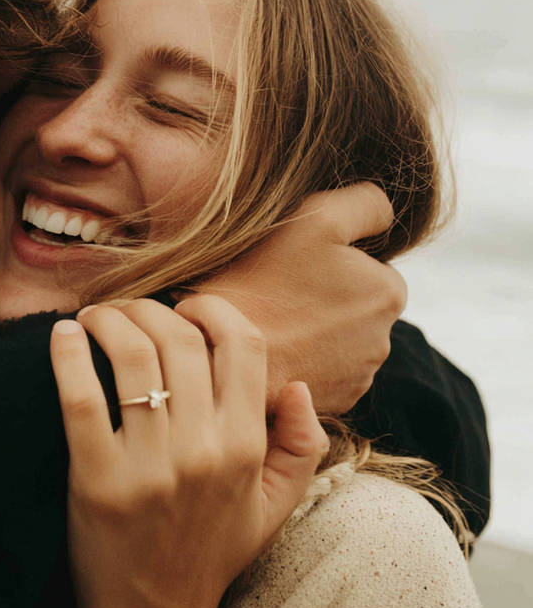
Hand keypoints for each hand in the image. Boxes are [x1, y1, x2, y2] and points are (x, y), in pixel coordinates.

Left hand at [50, 296, 327, 607]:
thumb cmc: (212, 551)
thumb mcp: (275, 506)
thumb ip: (302, 444)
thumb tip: (298, 384)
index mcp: (245, 446)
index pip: (242, 344)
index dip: (213, 308)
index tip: (187, 304)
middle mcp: (202, 449)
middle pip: (179, 338)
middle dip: (149, 307)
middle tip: (126, 308)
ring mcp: (149, 464)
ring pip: (133, 355)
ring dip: (109, 319)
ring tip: (94, 317)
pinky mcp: (97, 479)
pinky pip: (81, 397)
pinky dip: (68, 354)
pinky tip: (62, 336)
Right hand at [197, 183, 406, 412]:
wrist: (218, 350)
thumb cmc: (263, 279)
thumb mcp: (317, 217)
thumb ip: (366, 204)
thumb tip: (389, 214)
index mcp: (388, 292)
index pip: (373, 267)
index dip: (335, 261)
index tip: (298, 264)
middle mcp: (383, 340)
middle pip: (357, 305)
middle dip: (328, 297)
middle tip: (280, 289)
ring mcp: (356, 377)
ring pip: (340, 340)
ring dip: (316, 330)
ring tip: (273, 319)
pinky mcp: (331, 403)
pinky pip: (323, 371)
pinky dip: (305, 359)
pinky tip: (275, 346)